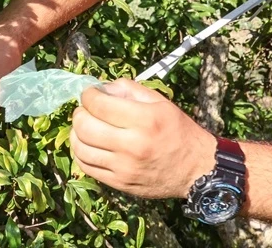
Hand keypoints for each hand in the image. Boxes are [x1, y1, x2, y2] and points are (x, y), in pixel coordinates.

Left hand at [70, 79, 216, 198]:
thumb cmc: (178, 131)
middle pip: (85, 126)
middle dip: (79, 113)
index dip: (88, 95)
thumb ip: (129, 89)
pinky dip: (80, 153)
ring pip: (81, 148)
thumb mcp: (160, 102)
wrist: (196, 170)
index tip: (90, 93)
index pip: (99, 104)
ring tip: (83, 126)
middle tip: (85, 109)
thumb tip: (101, 88)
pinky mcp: (119, 183)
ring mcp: (124, 167)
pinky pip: (87, 167)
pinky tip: (87, 144)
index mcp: (144, 120)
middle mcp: (132, 145)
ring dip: (76, 133)